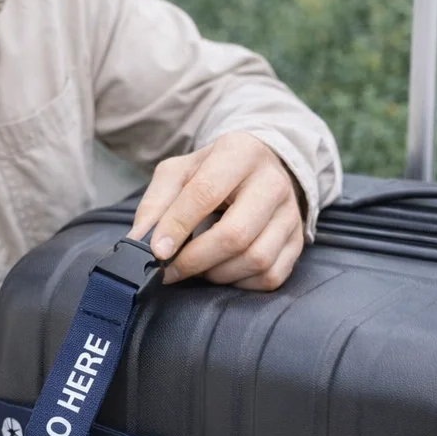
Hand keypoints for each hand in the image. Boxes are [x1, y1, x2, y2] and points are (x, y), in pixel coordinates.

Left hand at [128, 133, 304, 291]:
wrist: (260, 169)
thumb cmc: (212, 173)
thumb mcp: (178, 173)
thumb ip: (155, 203)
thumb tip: (138, 241)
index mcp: (239, 153)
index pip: (205, 193)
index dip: (177, 227)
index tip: (156, 252)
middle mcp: (273, 182)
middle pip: (235, 235)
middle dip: (194, 260)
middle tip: (169, 269)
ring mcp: (291, 214)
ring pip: (255, 259)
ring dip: (216, 273)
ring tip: (196, 265)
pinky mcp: (298, 241)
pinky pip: (269, 276)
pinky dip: (240, 282)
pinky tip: (223, 270)